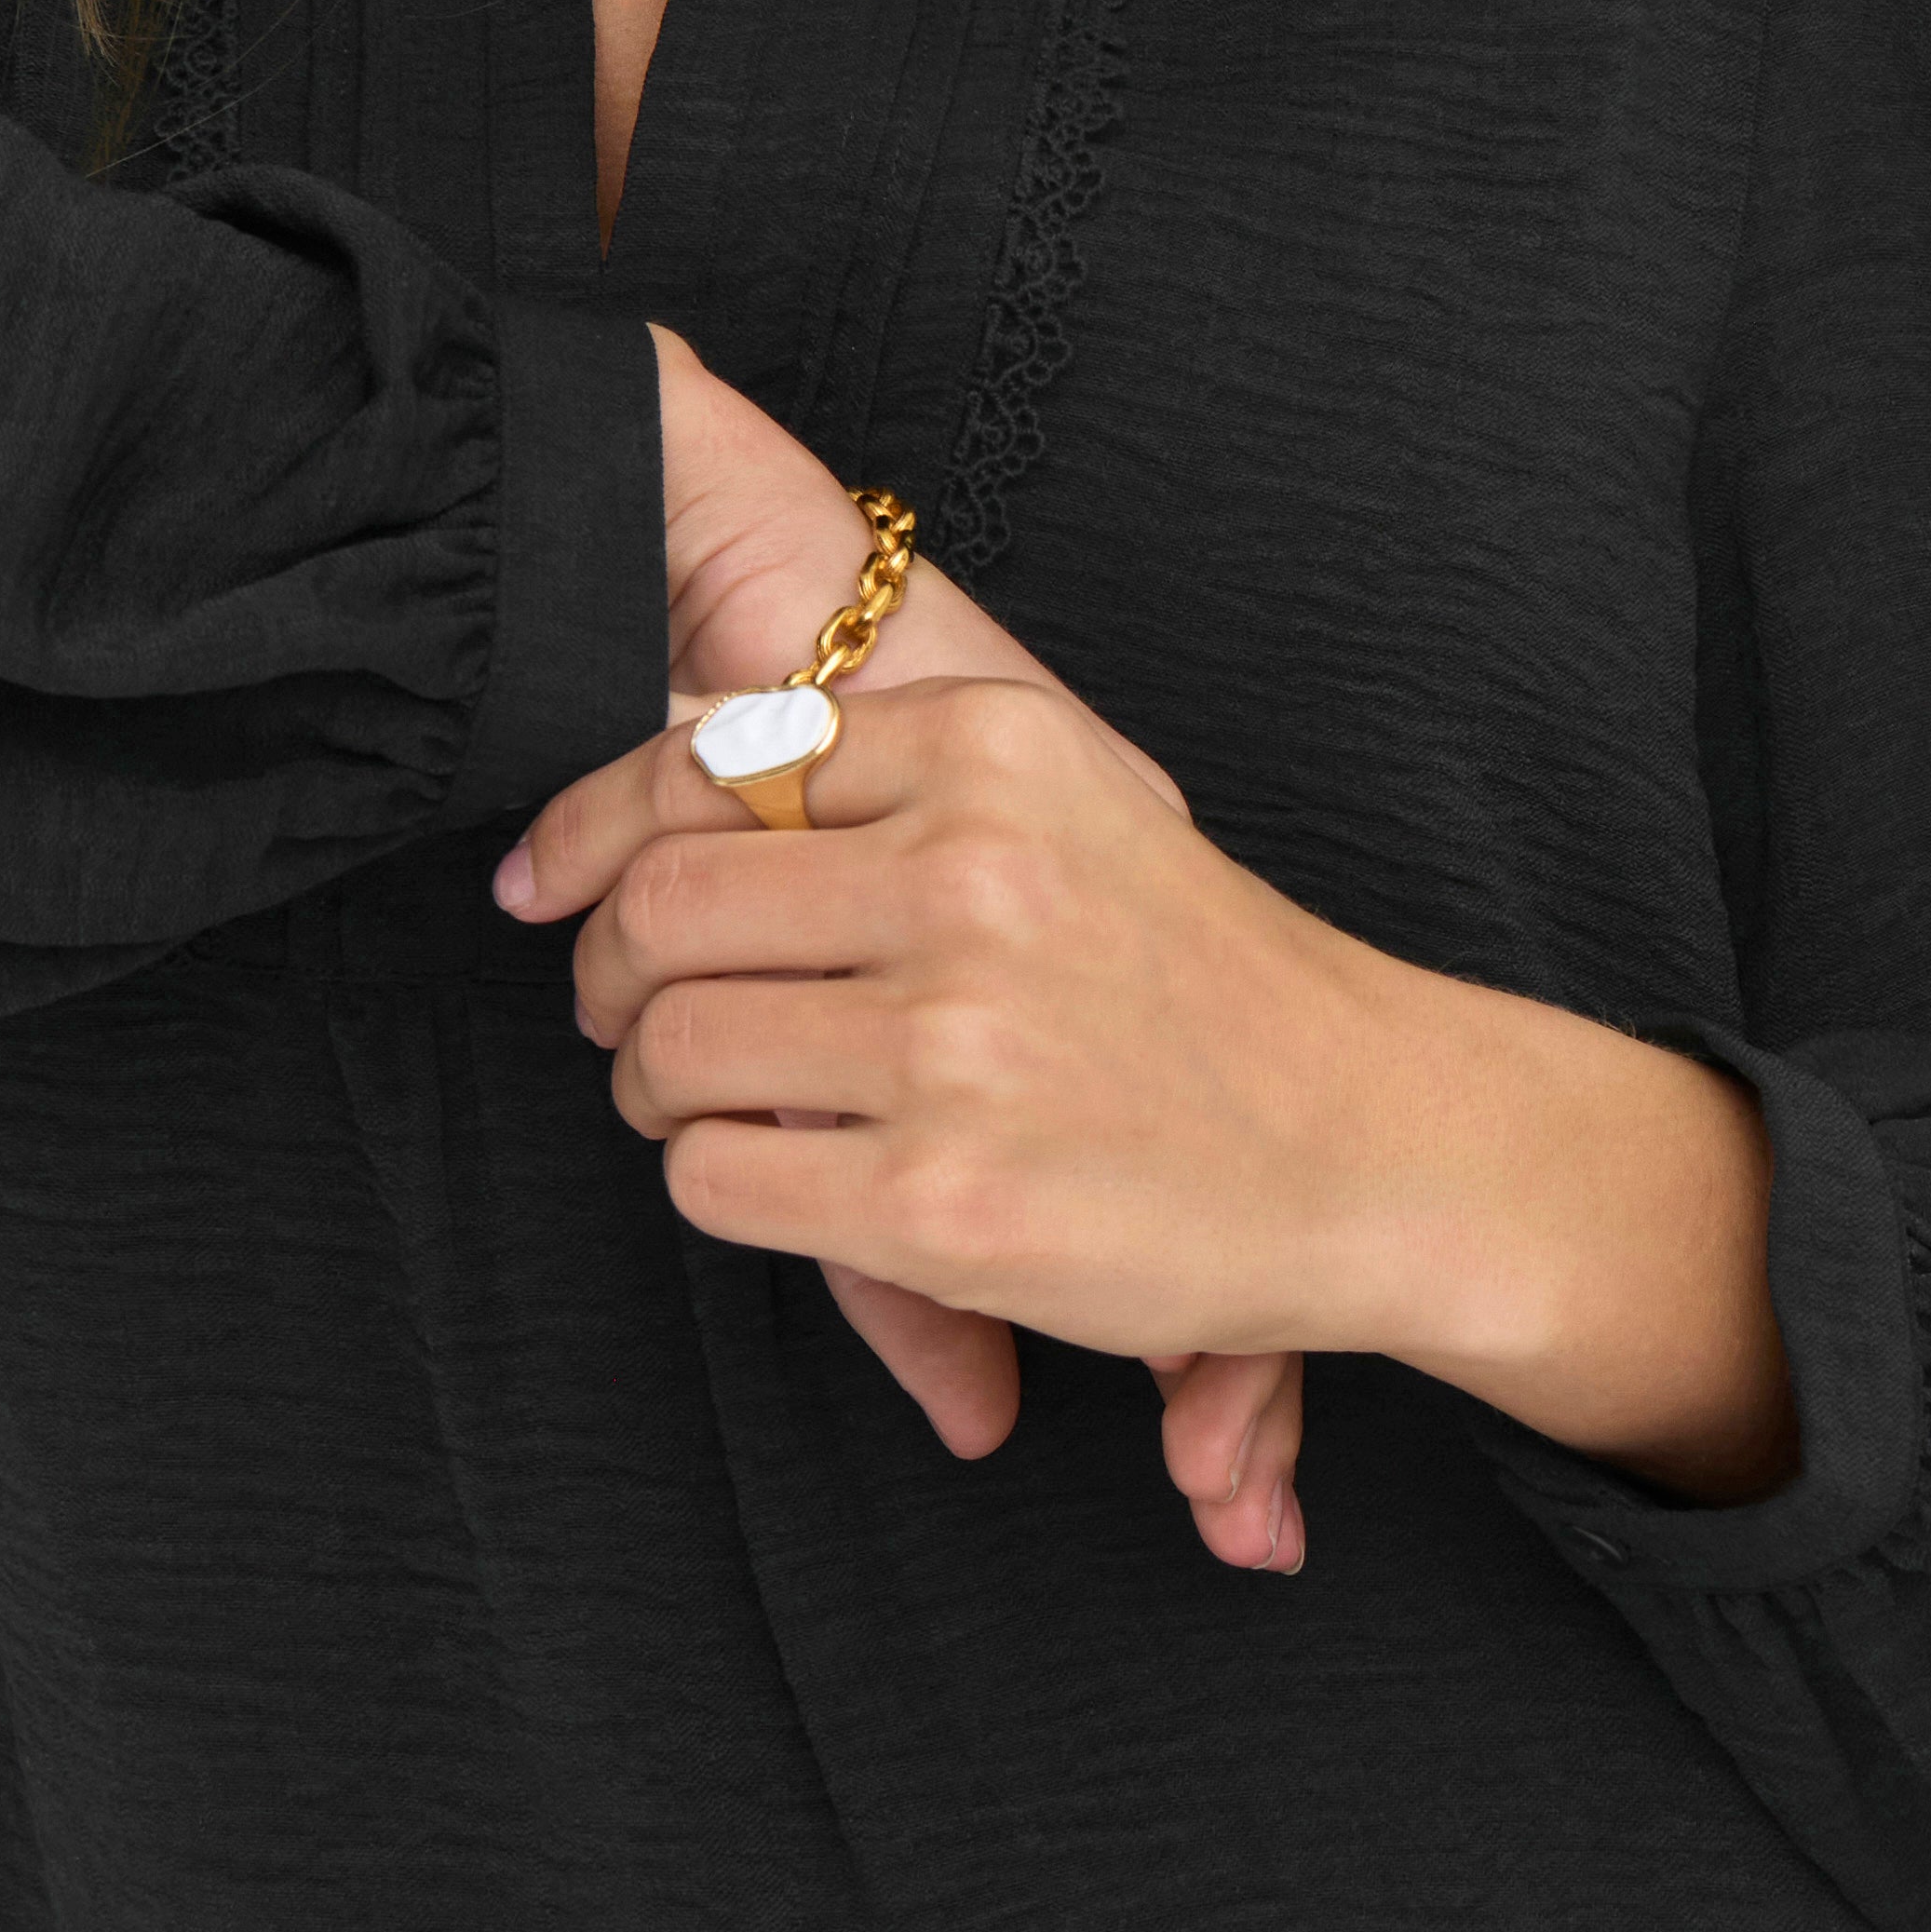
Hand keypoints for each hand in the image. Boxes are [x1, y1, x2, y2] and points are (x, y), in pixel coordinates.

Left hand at [514, 655, 1355, 1550]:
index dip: (594, 827)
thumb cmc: (1200, 973)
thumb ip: (880, 768)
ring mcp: (955, 1042)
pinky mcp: (942, 1200)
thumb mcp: (1063, 799)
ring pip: (674, 1044)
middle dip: (610, 969)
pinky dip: (718, 1182)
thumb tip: (659, 731)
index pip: (704, 763)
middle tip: (624, 1014)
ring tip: (707, 1102)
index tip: (548, 882)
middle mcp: (969, 875)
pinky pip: (717, 1176)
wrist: (1382, 1136)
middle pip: (664, 902)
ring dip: (657, 1085)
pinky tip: (784, 1179)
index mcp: (990, 747)